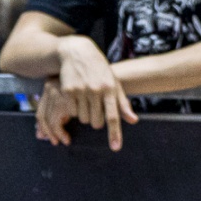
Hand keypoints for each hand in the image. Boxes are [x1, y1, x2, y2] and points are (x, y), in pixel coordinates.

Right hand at [48, 35, 136, 149]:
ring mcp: (81, 90)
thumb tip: (133, 120)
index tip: (115, 147)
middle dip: (96, 121)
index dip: (114, 133)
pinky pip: (71, 112)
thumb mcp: (113, 83)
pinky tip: (76, 97)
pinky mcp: (67, 90)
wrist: (77, 52)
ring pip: (83, 118)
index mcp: (110, 88)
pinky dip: (74, 109)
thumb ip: (122, 103)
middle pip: (96, 122)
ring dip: (85, 115)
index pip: (114, 116)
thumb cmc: (99, 70)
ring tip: (85, 100)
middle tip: (95, 109)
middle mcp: (96, 90)